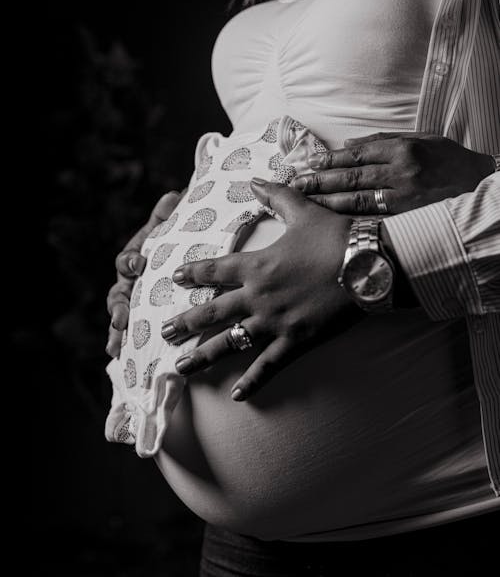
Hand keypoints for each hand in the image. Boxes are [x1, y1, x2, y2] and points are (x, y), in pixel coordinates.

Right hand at [105, 190, 182, 356]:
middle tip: (121, 318)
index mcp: (136, 259)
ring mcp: (133, 303)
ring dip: (116, 332)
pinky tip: (120, 360)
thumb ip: (168, 217)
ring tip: (115, 346)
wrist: (183, 265)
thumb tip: (171, 196)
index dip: (130, 262)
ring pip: (120, 317)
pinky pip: (130, 334)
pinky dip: (124, 345)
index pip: (127, 260)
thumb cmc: (176, 244)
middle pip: (118, 295)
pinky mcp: (140, 320)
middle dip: (118, 307)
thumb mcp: (172, 231)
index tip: (139, 264)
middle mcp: (130, 283)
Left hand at [162, 180, 360, 400]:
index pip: (214, 271)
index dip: (192, 274)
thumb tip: (255, 180)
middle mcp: (258, 296)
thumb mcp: (304, 211)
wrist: (370, 265)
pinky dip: (253, 382)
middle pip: (211, 312)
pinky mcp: (297, 341)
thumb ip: (277, 196)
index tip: (174, 278)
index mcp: (257, 265)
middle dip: (184, 323)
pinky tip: (237, 396)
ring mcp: (275, 322)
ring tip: (180, 367)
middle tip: (163, 332)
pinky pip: (269, 365)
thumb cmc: (337, 236)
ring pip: (230, 343)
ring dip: (203, 356)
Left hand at [291, 132, 494, 213]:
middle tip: (297, 185)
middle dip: (320, 181)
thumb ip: (385, 140)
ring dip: (328, 201)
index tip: (309, 163)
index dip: (329, 160)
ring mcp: (405, 197)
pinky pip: (373, 217)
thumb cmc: (452, 161)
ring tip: (306, 202)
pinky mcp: (409, 218)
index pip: (356, 154)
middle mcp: (401, 171)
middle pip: (351, 176)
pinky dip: (350, 218)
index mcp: (403, 149)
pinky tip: (331, 220)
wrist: (483, 187)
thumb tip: (348, 145)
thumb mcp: (423, 139)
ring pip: (358, 199)